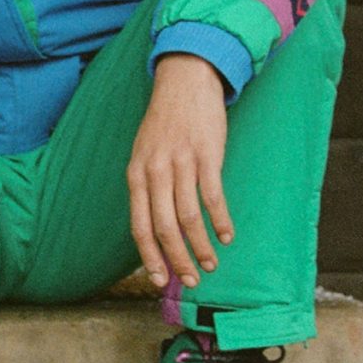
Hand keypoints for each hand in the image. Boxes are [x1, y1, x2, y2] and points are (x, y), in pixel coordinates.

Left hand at [127, 53, 233, 289]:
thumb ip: (147, 187)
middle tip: (190, 280)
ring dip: (200, 246)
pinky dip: (220, 220)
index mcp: (136, 174)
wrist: (184, 81)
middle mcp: (155, 172)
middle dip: (177, 259)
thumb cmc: (165, 123)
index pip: (139, 226)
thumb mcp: (144, 154)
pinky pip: (212, 196)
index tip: (159, 279)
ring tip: (210, 264)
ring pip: (188, 217)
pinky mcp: (207, 155)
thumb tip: (155, 226)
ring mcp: (181, 163)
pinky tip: (227, 236)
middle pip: (164, 227)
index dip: (149, 256)